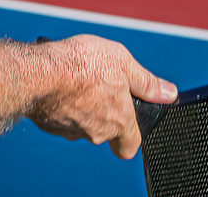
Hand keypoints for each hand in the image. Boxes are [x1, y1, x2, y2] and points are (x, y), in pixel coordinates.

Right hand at [27, 34, 177, 158]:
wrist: (38, 73)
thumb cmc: (81, 65)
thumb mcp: (124, 63)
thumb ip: (147, 82)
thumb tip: (169, 93)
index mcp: (119, 119)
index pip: (131, 145)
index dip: (132, 135)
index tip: (131, 121)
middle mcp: (97, 132)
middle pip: (106, 129)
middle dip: (105, 109)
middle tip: (100, 84)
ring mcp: (72, 131)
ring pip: (83, 123)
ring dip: (83, 105)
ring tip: (79, 78)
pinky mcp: (50, 126)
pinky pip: (62, 117)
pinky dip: (63, 104)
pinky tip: (61, 84)